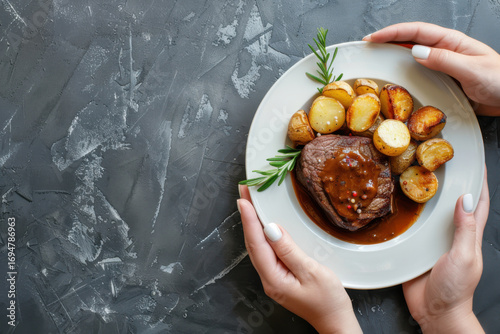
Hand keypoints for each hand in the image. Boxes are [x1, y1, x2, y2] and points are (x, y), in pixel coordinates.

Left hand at [238, 185, 361, 333]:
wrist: (335, 321)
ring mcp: (273, 278)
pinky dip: (263, 234)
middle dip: (247, 216)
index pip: (257, 243)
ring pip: (258, 246)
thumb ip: (289, 251)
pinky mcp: (280, 275)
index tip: (243, 199)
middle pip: (253, 243)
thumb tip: (271, 229)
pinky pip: (267, 251)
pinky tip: (264, 224)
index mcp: (273, 279)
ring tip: (250, 202)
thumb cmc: (328, 300)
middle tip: (244, 192)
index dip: (249, 219)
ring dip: (253, 223)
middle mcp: (269, 278)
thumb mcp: (311, 272)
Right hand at [363, 22, 499, 115]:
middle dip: (387, 41)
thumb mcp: (473, 69)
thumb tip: (416, 51)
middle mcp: (445, 52)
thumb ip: (445, 60)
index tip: (373, 38)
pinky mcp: (443, 82)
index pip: (416, 31)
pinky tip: (397, 82)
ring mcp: (443, 67)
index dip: (392, 32)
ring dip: (393, 57)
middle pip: (410, 41)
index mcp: (452, 42)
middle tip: (367, 48)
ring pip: (413, 58)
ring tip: (375, 62)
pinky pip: (419, 75)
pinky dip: (405, 76)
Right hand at [402, 169, 488, 332]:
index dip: (478, 183)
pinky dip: (406, 216)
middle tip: (437, 164)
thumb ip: (465, 229)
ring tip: (414, 178)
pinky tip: (396, 206)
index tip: (475, 163)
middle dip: (449, 184)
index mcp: (469, 235)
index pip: (478, 203)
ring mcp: (433, 242)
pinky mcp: (415, 249)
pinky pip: (411, 229)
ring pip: (430, 214)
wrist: (435, 312)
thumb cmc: (455, 289)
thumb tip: (465, 199)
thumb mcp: (464, 256)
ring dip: (425, 197)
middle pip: (452, 203)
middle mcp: (451, 234)